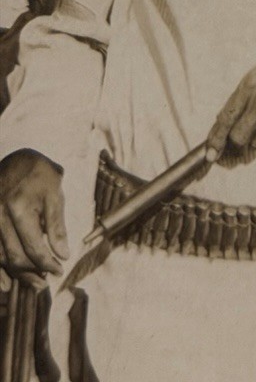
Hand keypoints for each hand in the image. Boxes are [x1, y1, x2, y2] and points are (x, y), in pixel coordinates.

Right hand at [0, 150, 67, 286]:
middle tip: (45, 283)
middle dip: (32, 274)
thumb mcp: (54, 192)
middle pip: (15, 257)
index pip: (34, 247)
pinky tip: (6, 283)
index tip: (59, 270)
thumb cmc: (39, 173)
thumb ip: (57, 225)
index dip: (47, 263)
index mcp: (19, 208)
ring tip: (32, 284)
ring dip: (16, 275)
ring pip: (1, 259)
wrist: (16, 159)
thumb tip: (62, 253)